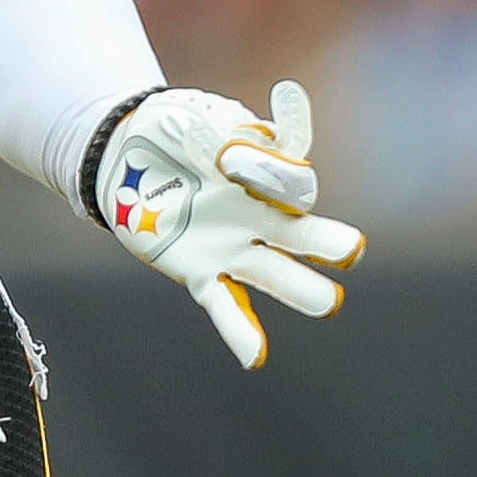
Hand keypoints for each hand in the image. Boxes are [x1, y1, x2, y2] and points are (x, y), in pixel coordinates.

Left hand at [94, 81, 362, 368]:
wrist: (126, 151)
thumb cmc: (175, 130)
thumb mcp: (197, 119)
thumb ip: (223, 137)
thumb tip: (240, 154)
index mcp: (269, 173)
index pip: (292, 179)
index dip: (272, 170)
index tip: (231, 159)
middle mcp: (263, 215)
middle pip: (306, 235)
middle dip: (328, 243)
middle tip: (350, 250)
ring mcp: (234, 246)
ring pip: (277, 274)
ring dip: (302, 288)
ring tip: (329, 302)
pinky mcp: (201, 271)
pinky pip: (225, 304)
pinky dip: (241, 330)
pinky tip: (256, 356)